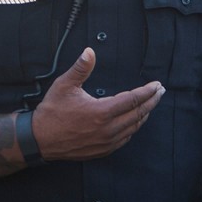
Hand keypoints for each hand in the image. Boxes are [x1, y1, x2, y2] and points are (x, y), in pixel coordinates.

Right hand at [32, 48, 164, 160]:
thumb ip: (81, 68)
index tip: (157, 85)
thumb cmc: (52, 112)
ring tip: (150, 104)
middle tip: (160, 92)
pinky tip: (135, 121)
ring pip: (134, 127)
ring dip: (144, 115)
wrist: (40, 139)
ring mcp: (106, 142)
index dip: (147, 91)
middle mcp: (108, 129)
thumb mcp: (64, 86)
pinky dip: (133, 128)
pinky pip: (125, 138)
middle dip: (151, 101)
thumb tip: (90, 51)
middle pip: (138, 114)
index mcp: (101, 112)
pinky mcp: (103, 150)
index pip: (133, 100)